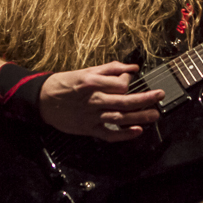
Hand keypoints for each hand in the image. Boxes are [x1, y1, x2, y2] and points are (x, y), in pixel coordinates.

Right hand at [38, 61, 164, 141]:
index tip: (129, 79)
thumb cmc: (65, 83)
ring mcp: (91, 117)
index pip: (119, 84)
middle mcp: (93, 100)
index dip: (128, 81)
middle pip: (124, 101)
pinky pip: (109, 134)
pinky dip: (124, 135)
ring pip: (120, 118)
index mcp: (92, 83)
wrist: (42, 100)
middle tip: (160, 95)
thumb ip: (110, 68)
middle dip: (145, 99)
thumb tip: (133, 67)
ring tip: (155, 114)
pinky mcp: (88, 129)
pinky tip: (137, 131)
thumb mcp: (86, 70)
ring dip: (139, 117)